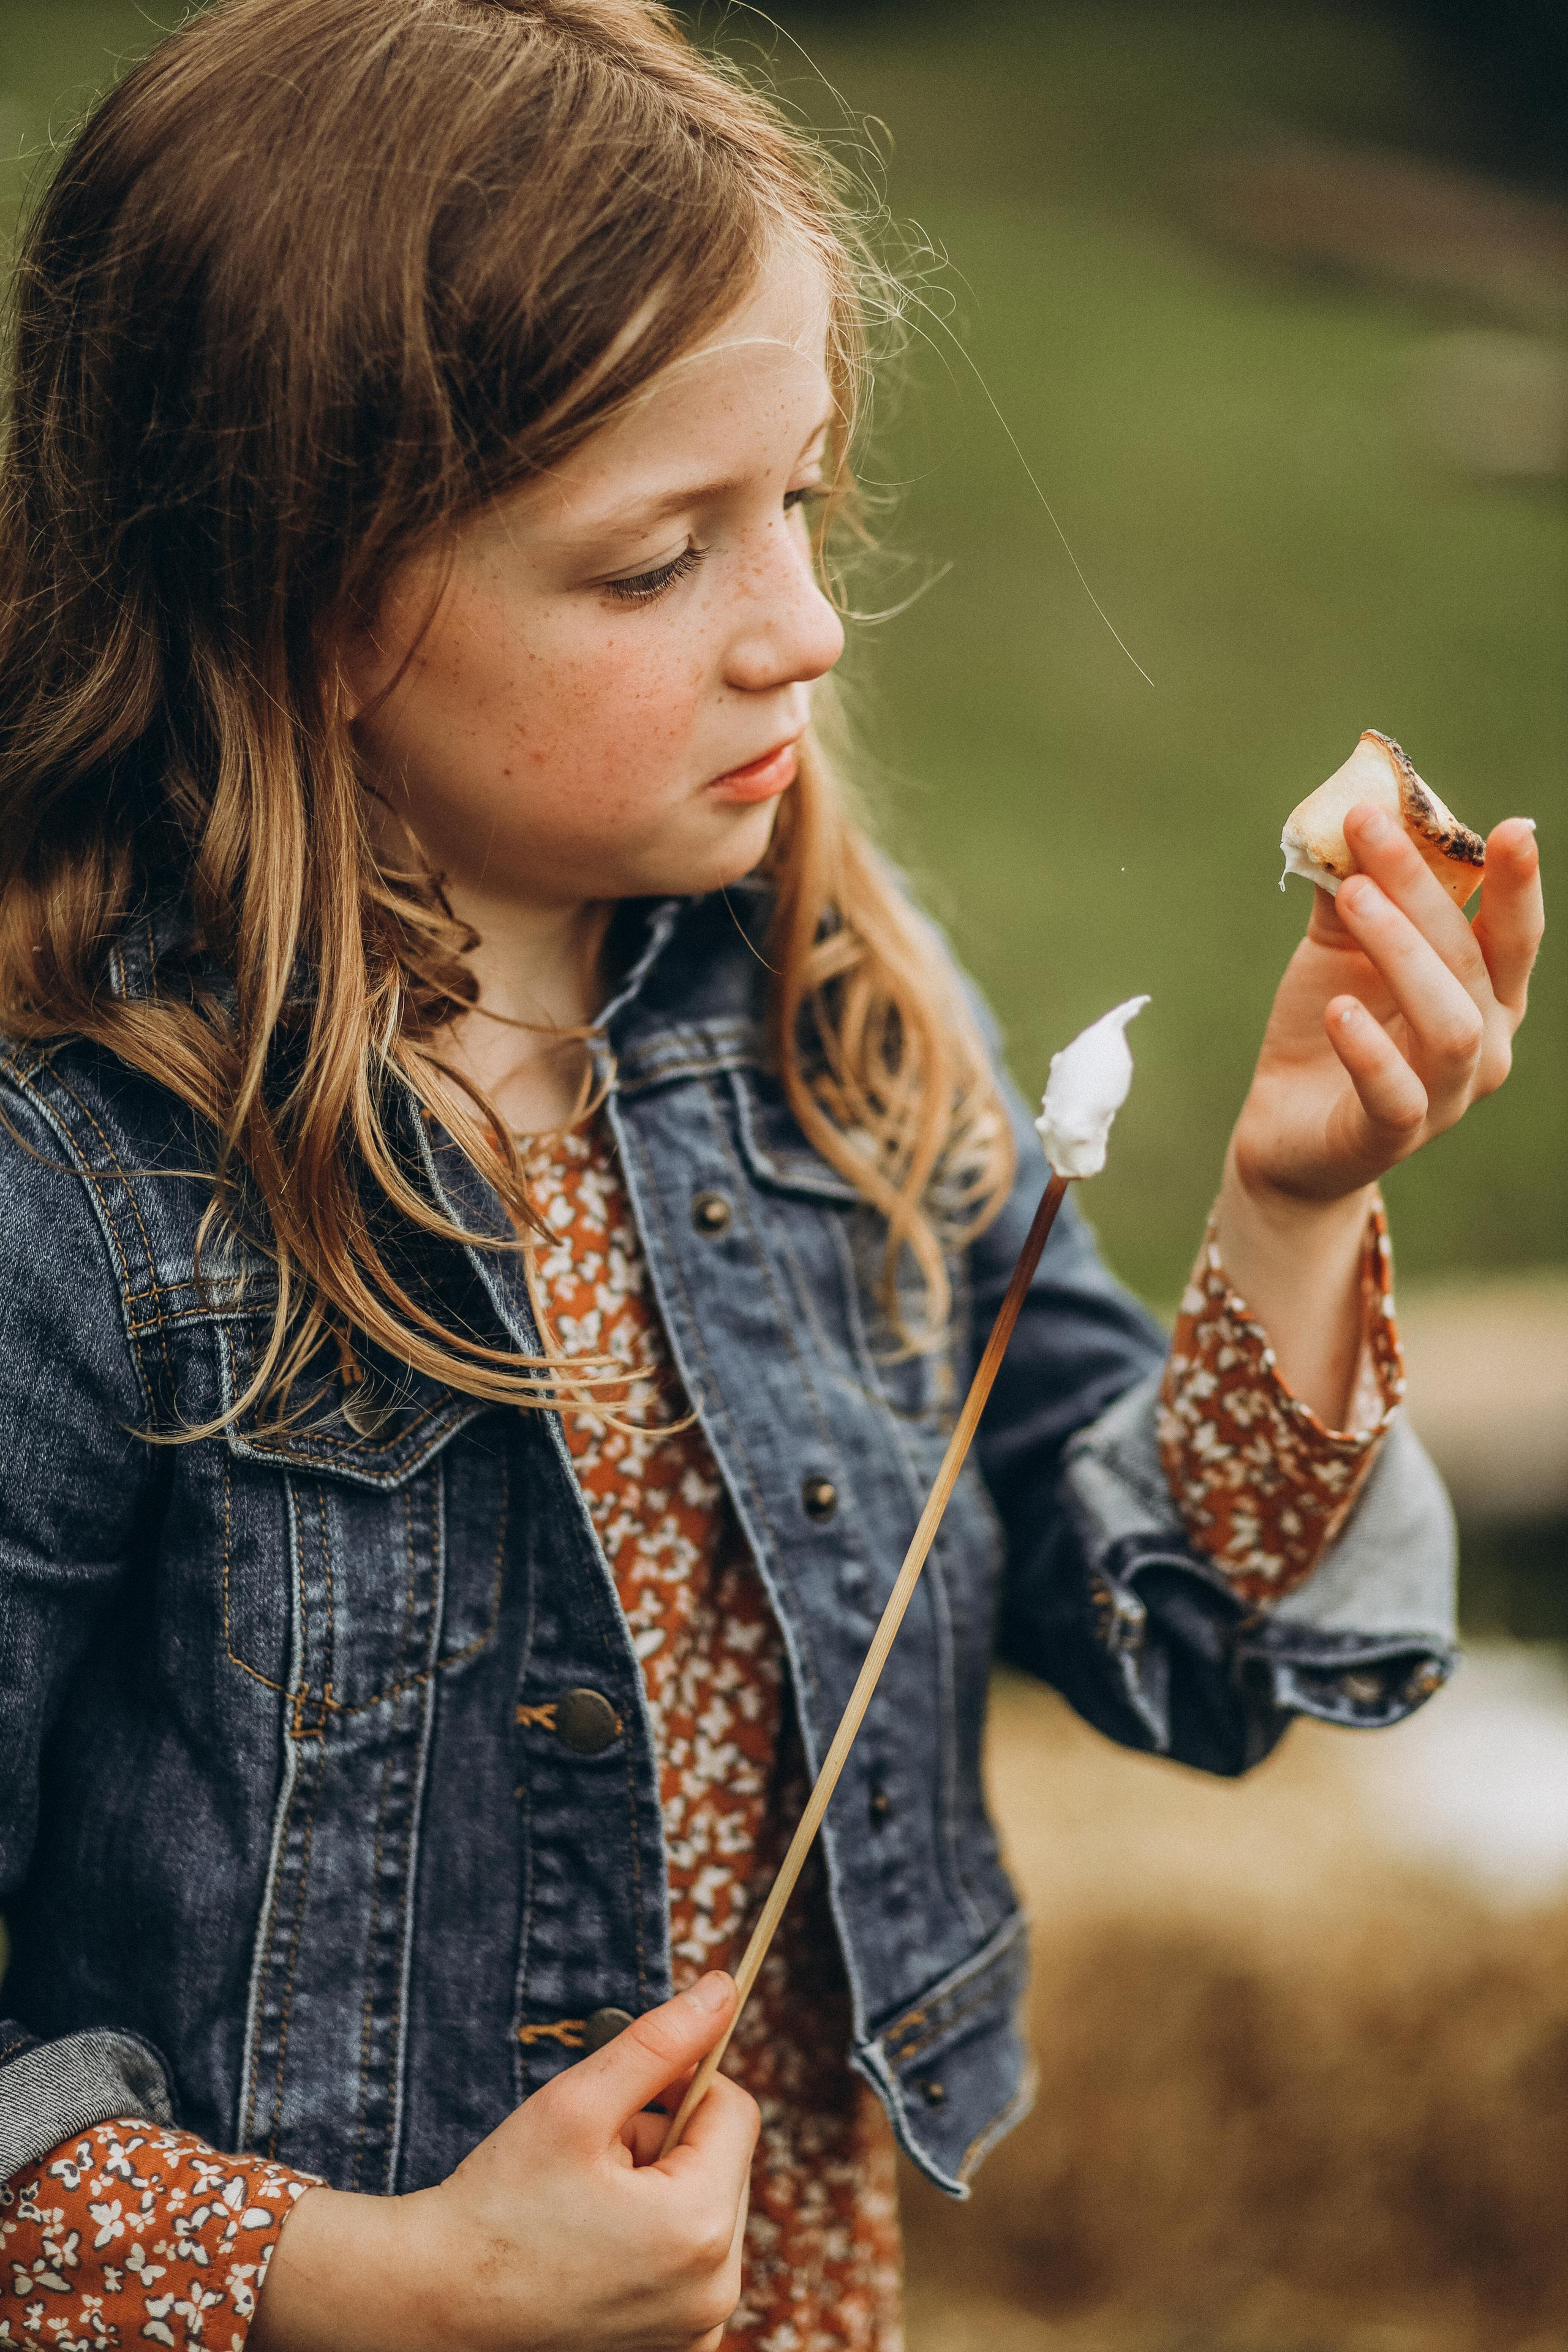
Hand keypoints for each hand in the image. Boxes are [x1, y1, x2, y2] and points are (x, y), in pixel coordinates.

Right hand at [249, 1972, 757, 2351]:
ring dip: (656, 2190)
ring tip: (584, 2206)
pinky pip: (688, 2264)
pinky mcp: (676, 2351)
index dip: (681, 2083)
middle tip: (591, 2160)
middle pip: (722, 2164)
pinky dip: (652, 2243)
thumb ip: (659, 2041)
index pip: (735, 2110)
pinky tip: (592, 2250)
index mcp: (700, 2227)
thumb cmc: (499, 2201)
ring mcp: (698, 2331)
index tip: (624, 2091)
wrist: (436, 2300)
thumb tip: (724, 1989)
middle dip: (663, 2143)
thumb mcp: (578, 2104)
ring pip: (704, 2211)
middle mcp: (716, 2291)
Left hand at [1231, 806, 1541, 1206]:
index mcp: (1485, 992)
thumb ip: (1350, 893)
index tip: (1510, 828)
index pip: (1514, 933)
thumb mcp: (1338, 951)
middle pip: (1471, 960)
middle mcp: (1484, 1043)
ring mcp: (1445, 1096)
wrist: (1285, 1129)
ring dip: (1401, 952)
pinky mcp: (1393, 1135)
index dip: (1517, 883)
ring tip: (1353, 897)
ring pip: (1448, 1024)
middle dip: (1423, 889)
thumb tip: (1342, 816)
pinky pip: (1395, 1095)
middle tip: (1369, 828)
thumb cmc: (1330, 1027)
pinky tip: (1339, 1010)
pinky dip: (1369, 1050)